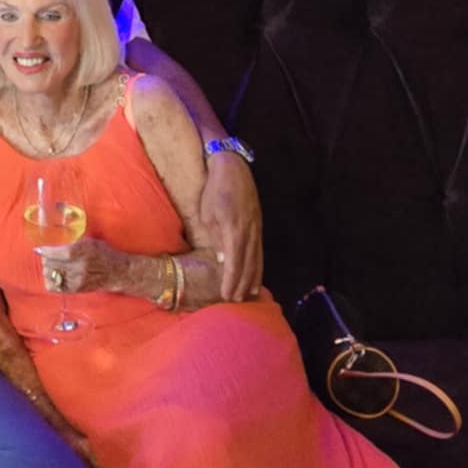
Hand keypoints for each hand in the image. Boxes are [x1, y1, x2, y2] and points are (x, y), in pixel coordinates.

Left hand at [35, 236, 136, 293]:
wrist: (117, 272)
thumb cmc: (104, 254)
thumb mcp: (89, 241)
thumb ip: (72, 242)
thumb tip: (54, 243)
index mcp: (82, 251)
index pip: (56, 253)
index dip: (45, 251)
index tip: (40, 249)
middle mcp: (78, 267)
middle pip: (51, 264)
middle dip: (46, 259)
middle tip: (46, 256)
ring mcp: (77, 280)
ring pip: (51, 276)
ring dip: (48, 270)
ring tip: (51, 266)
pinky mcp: (76, 289)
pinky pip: (56, 288)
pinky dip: (51, 281)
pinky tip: (54, 276)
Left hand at [200, 151, 262, 300]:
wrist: (232, 167)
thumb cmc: (214, 190)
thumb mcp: (207, 214)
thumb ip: (215, 238)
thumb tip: (222, 260)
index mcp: (234, 229)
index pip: (234, 262)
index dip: (231, 280)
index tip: (226, 295)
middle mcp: (249, 231)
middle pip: (248, 264)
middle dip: (242, 284)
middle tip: (235, 300)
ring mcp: (257, 228)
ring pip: (257, 258)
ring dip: (253, 278)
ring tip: (248, 294)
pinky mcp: (259, 224)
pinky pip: (260, 249)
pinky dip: (259, 264)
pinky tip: (257, 275)